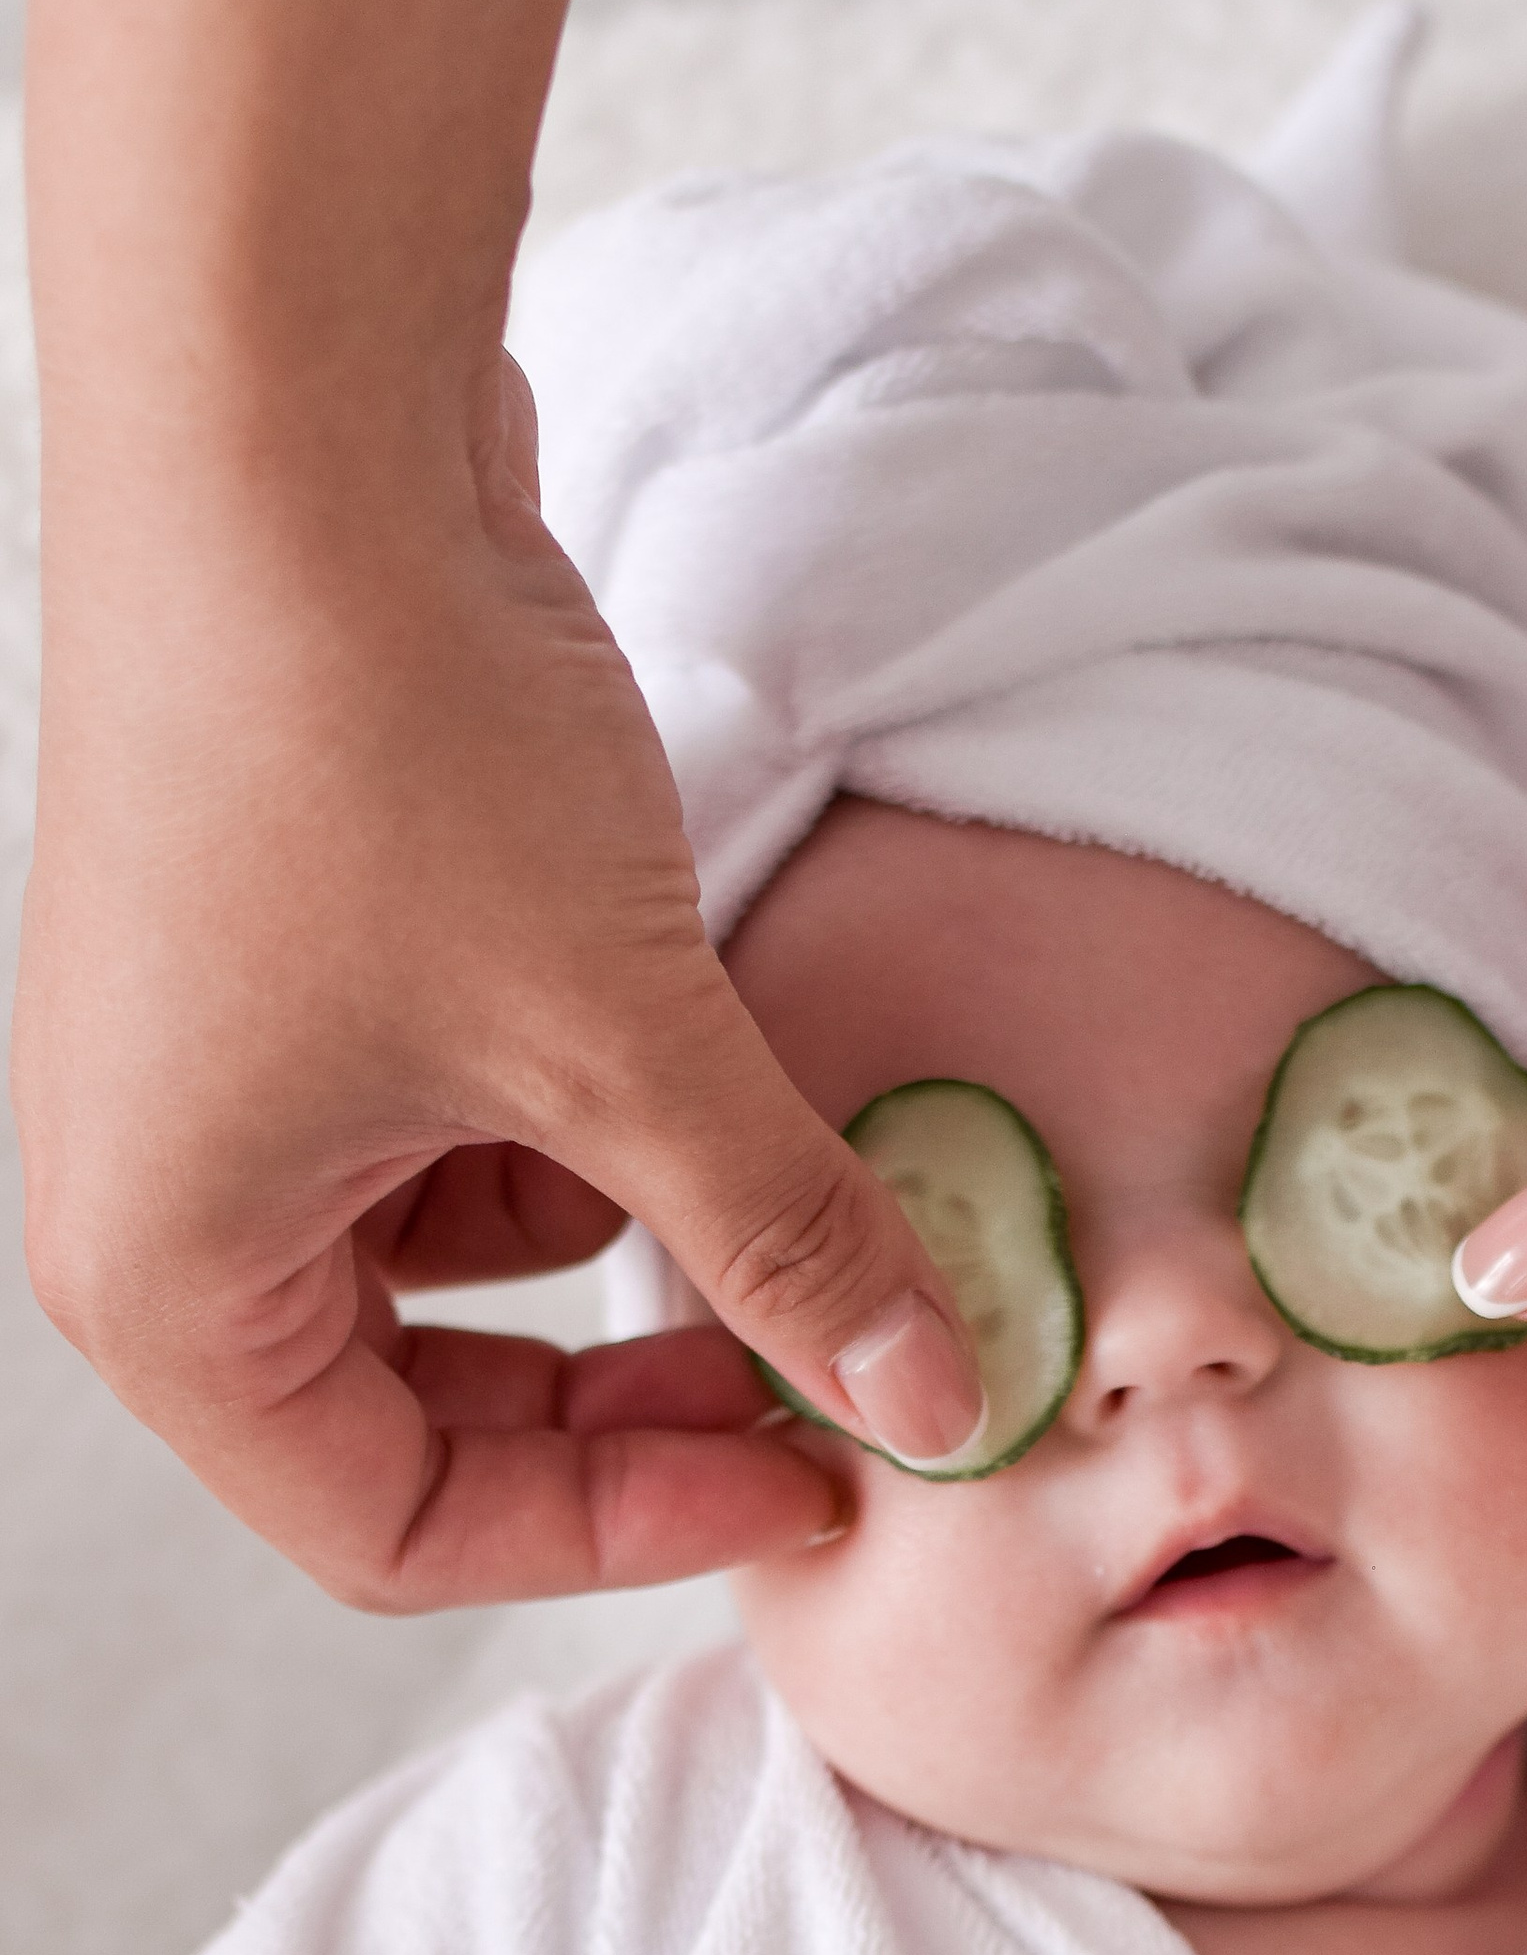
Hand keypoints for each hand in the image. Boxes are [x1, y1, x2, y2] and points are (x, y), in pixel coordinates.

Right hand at [15, 0, 983, 1616]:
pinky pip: (451, 1130)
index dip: (617, 1535)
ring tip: (781, 1189)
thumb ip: (786, 1240)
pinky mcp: (287, 974)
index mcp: (168, 1283)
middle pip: (418, 1422)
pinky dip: (579, 1132)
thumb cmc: (384, 745)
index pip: (397, 1532)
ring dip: (621, 1257)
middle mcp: (163, 1205)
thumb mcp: (625, 1042)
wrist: (292, 419)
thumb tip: (935, 1402)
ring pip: (452, 1273)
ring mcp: (219, 1084)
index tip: (806, 1486)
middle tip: (820, 1381)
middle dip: (624, 1410)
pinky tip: (695, 1065)